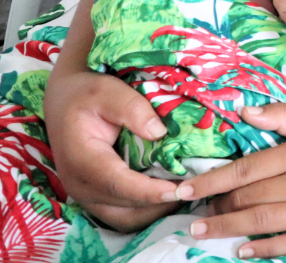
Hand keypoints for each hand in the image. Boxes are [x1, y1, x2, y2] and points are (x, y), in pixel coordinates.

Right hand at [43, 69, 181, 229]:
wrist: (64, 102)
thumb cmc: (87, 94)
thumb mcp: (108, 91)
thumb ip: (132, 109)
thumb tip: (159, 132)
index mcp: (81, 160)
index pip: (118, 184)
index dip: (150, 191)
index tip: (180, 190)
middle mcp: (80, 185)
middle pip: (126, 205)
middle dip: (161, 202)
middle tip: (196, 189)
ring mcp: (87, 195)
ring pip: (126, 218)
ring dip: (156, 211)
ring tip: (188, 193)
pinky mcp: (96, 197)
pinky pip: (124, 214)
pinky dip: (148, 210)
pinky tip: (172, 194)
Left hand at [178, 104, 285, 257]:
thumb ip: (284, 115)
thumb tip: (246, 112)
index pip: (244, 169)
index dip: (210, 181)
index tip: (182, 190)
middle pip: (249, 197)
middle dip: (216, 205)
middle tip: (193, 212)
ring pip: (262, 221)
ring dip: (227, 227)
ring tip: (202, 231)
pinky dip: (264, 249)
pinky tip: (243, 250)